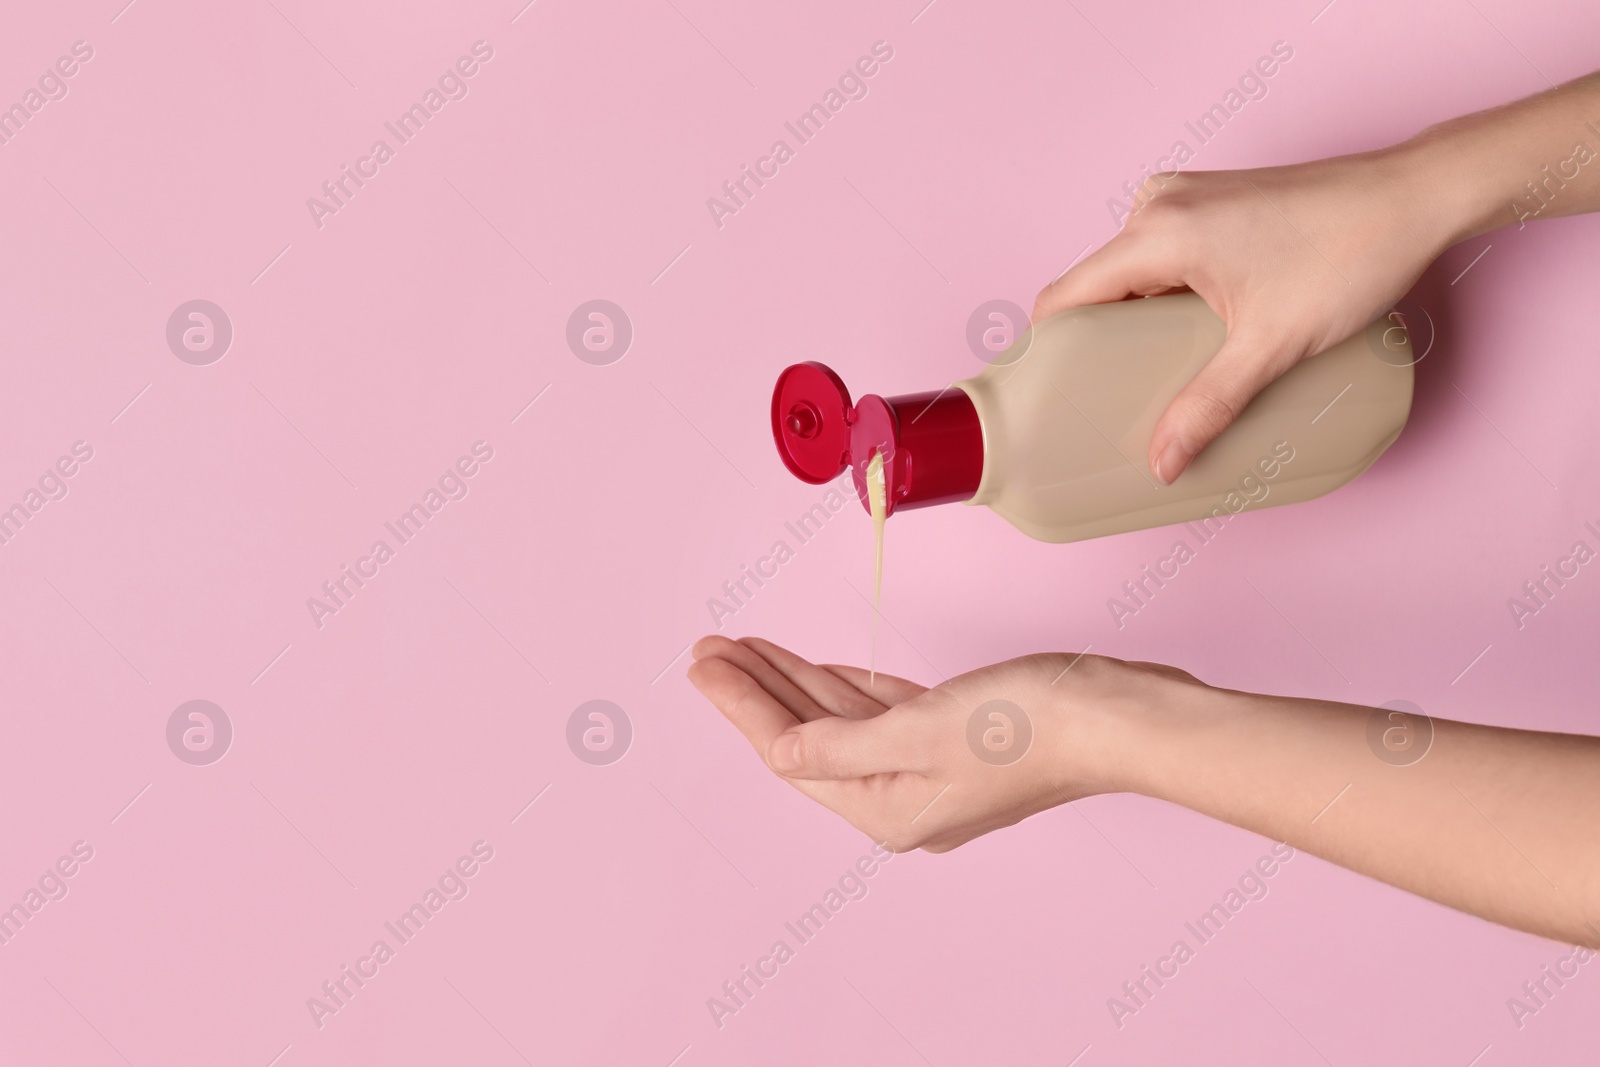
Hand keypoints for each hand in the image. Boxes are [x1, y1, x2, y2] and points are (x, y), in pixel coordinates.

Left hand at [686, 636, 1191, 851]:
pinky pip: (880, 714)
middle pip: (807, 738)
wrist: (1118, 717)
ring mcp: (931, 768)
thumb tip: (779, 753)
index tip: (701, 661)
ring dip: (794, 681)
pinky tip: (818, 670)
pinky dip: (845, 688)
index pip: (789, 752)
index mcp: (886, 809)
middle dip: (756, 689)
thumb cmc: (1030, 727)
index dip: (741, 704)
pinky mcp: (958, 738)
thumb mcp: (918, 731)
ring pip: (841, 721)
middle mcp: (902, 797)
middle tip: (709, 647)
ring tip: (746, 646)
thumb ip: (839, 743)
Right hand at [1033, 148, 1456, 483]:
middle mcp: (1158, 205)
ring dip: (1134, 325)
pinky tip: (1188, 338)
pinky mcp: (1212, 204)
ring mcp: (1185, 198)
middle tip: (1112, 404)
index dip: (1046, 352)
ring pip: (1130, 274)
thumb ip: (1210, 407)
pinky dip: (1161, 298)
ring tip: (1156, 379)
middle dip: (1097, 348)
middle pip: (1095, 289)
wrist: (1415, 196)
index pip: (1064, 298)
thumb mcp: (1271, 346)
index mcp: (1156, 231)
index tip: (1046, 398)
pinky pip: (1161, 258)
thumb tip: (1163, 463)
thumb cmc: (1351, 253)